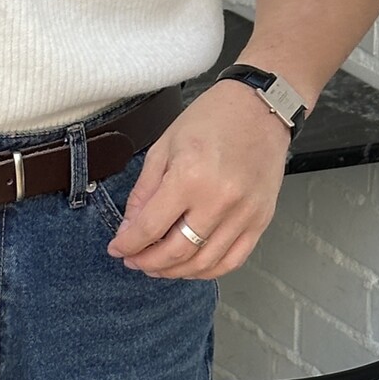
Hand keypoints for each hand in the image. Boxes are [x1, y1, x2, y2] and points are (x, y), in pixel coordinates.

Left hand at [106, 81, 290, 278]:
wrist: (261, 108)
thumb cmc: (213, 119)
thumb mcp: (165, 147)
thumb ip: (145, 191)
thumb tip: (130, 227)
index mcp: (190, 177)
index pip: (150, 227)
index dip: (128, 244)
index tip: (116, 248)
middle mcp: (220, 200)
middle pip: (177, 251)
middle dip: (147, 262)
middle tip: (133, 261)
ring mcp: (244, 213)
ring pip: (204, 263)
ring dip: (175, 271)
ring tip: (157, 266)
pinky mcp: (261, 220)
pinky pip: (233, 260)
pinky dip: (208, 270)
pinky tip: (190, 266)